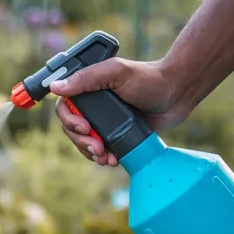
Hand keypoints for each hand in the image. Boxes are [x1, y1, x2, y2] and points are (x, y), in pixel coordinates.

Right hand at [48, 57, 189, 165]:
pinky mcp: (117, 134)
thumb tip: (56, 87)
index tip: (84, 127)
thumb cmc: (148, 78)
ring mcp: (105, 121)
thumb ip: (86, 79)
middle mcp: (93, 105)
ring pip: (85, 142)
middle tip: (97, 148)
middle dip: (81, 141)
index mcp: (88, 88)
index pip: (65, 106)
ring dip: (90, 152)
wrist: (177, 95)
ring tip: (104, 158)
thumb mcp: (116, 73)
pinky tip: (111, 160)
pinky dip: (104, 157)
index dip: (69, 120)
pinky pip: (102, 150)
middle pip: (72, 128)